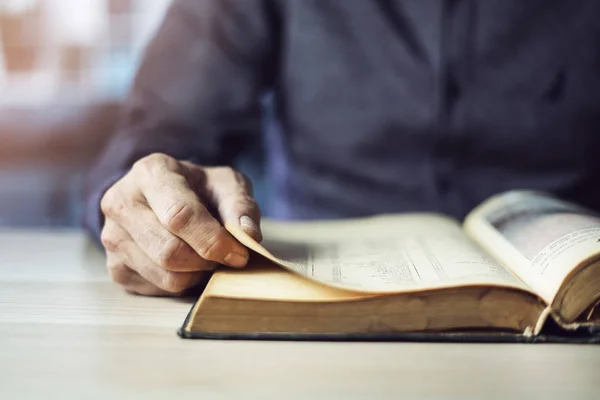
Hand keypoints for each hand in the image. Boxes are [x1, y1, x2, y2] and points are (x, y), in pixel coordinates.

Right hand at [99, 153, 260, 295]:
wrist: (165, 197)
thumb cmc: (199, 189)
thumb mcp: (226, 184)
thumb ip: (240, 206)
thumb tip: (248, 237)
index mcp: (150, 173)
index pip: (180, 216)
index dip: (213, 240)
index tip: (239, 254)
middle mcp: (121, 202)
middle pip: (169, 251)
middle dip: (206, 262)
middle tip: (226, 258)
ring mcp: (112, 236)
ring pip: (164, 276)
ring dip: (196, 275)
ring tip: (207, 259)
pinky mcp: (114, 266)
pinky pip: (156, 289)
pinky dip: (182, 284)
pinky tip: (187, 266)